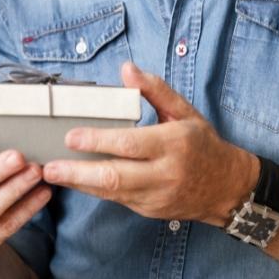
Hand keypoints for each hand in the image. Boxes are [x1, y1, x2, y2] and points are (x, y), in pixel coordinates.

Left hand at [43, 62, 259, 225]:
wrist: (227, 187)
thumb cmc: (202, 143)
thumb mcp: (184, 110)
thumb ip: (154, 89)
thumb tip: (127, 68)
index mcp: (173, 144)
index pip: (130, 144)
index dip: (98, 141)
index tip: (71, 136)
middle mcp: (164, 174)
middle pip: (115, 177)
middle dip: (79, 173)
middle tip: (51, 166)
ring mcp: (156, 197)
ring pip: (112, 193)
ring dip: (79, 184)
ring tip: (52, 174)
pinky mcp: (149, 210)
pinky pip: (116, 200)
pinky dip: (93, 190)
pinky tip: (74, 181)